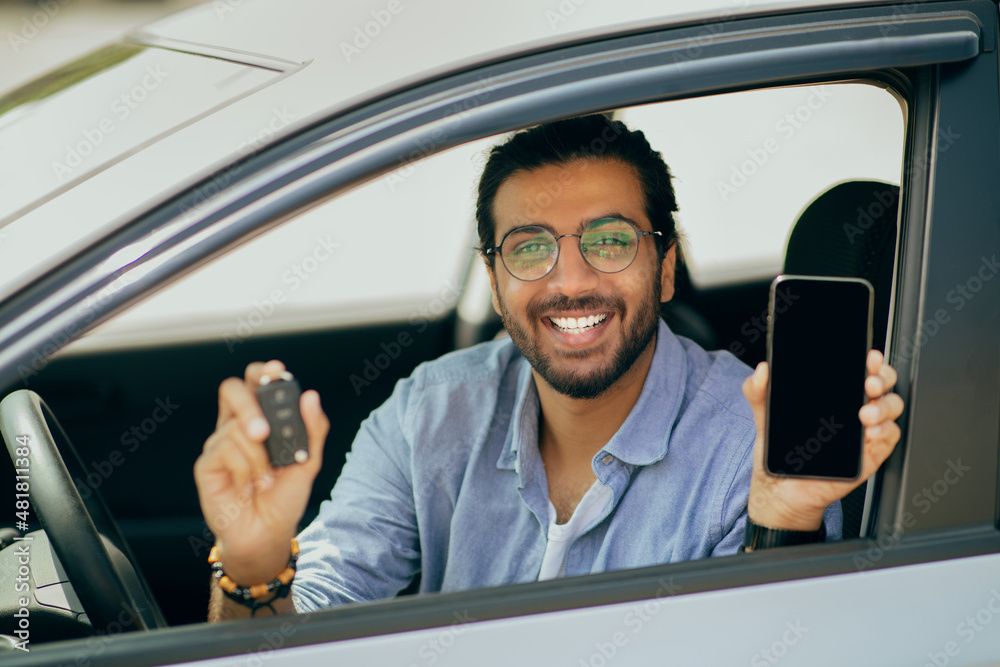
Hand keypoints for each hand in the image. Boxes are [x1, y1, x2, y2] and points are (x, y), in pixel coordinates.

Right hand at [194, 360, 327, 583]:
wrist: (268, 533)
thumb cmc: (284, 497)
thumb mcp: (308, 461)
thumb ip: (313, 429)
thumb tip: (310, 396)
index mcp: (259, 420)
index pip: (254, 383)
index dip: (263, 372)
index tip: (278, 371)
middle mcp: (236, 427)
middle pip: (232, 390)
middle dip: (251, 405)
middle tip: (265, 431)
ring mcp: (219, 444)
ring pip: (235, 428)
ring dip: (259, 456)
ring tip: (265, 477)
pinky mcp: (207, 465)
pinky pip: (224, 451)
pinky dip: (244, 470)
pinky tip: (247, 486)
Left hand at [742, 349, 903, 530]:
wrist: (779, 491)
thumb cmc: (779, 454)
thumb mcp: (764, 417)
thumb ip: (758, 392)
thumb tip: (762, 371)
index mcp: (833, 397)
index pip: (859, 370)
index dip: (869, 360)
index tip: (866, 356)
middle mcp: (852, 411)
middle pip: (883, 384)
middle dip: (883, 377)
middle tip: (869, 382)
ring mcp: (862, 433)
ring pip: (891, 408)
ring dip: (885, 406)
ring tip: (865, 414)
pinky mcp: (868, 456)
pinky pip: (889, 439)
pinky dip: (885, 431)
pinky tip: (869, 432)